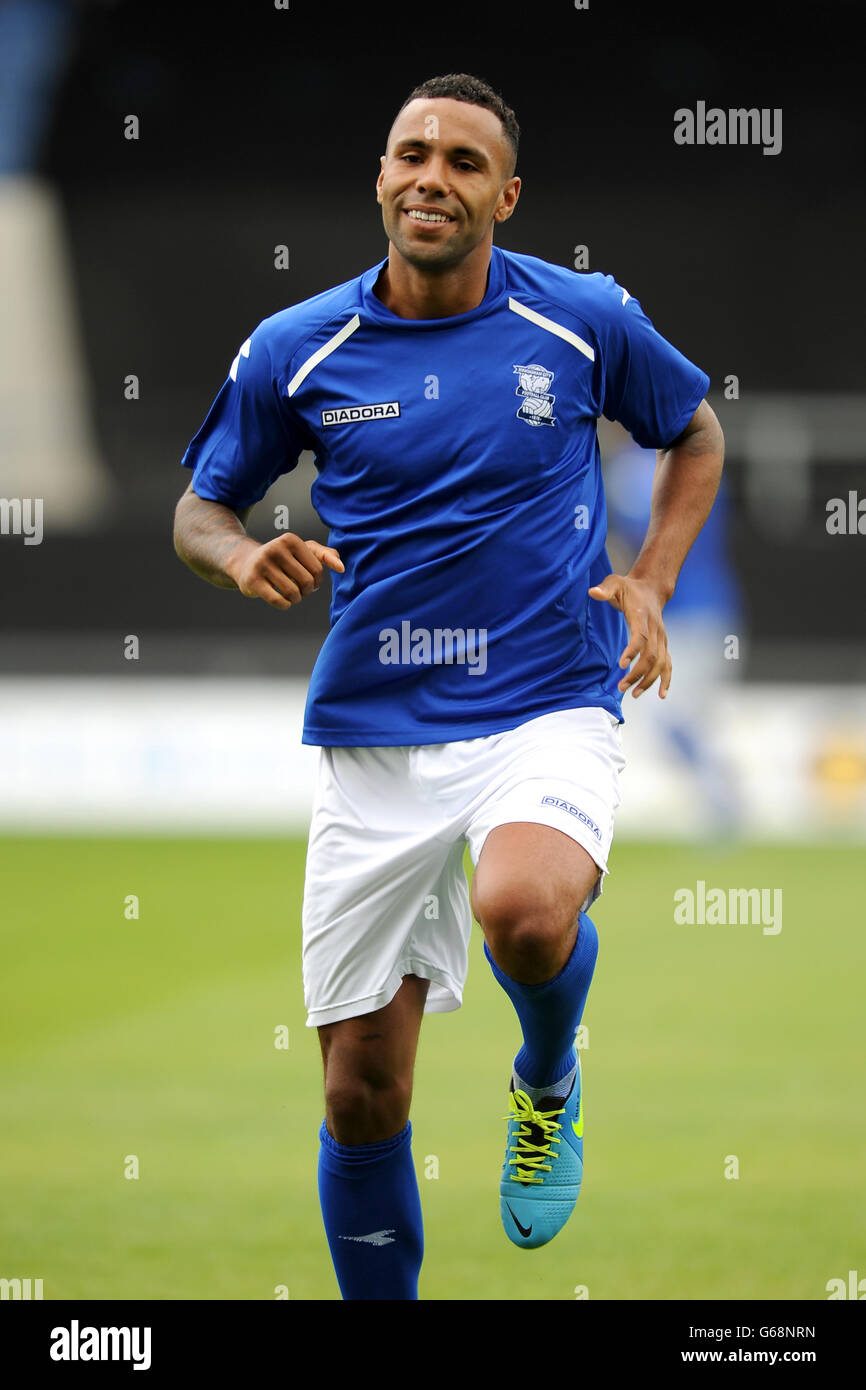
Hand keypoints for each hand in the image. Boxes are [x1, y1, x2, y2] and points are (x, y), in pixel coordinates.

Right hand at [229, 534, 343, 609]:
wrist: (247, 563)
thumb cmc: (282, 558)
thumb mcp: (302, 551)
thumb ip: (324, 555)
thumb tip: (341, 567)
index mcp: (290, 540)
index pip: (317, 569)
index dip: (317, 581)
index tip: (309, 581)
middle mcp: (275, 548)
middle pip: (306, 581)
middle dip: (306, 591)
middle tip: (300, 589)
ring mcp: (262, 564)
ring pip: (293, 593)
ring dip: (296, 599)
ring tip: (291, 594)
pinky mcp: (252, 580)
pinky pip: (278, 601)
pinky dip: (285, 605)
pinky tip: (282, 600)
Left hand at [588, 573, 670, 698]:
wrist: (652, 588)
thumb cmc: (629, 588)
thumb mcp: (615, 582)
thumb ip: (604, 589)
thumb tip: (592, 592)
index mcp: (643, 616)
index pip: (641, 636)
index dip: (633, 650)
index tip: (621, 664)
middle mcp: (656, 629)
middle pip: (651, 655)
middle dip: (638, 673)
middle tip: (621, 687)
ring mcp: (662, 638)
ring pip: (661, 663)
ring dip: (649, 680)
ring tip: (634, 694)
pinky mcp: (664, 644)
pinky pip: (668, 664)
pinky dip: (666, 680)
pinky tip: (662, 695)